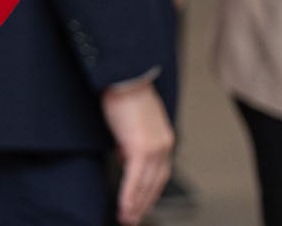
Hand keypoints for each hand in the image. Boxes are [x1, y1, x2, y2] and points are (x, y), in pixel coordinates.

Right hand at [101, 81, 172, 225]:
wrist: (124, 77)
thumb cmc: (125, 93)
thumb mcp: (131, 120)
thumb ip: (131, 140)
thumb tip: (124, 155)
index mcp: (163, 139)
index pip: (160, 173)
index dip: (151, 191)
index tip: (143, 203)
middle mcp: (164, 146)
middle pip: (156, 183)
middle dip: (145, 203)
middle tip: (134, 218)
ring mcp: (154, 148)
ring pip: (147, 185)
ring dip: (136, 204)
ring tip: (127, 218)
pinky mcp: (140, 148)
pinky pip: (135, 179)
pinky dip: (130, 195)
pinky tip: (124, 207)